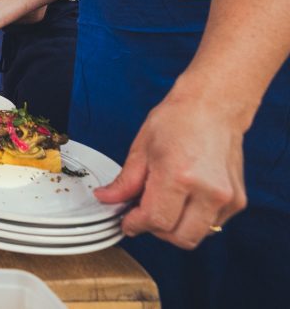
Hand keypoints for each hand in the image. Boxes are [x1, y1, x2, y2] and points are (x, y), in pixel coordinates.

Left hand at [94, 91, 247, 248]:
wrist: (213, 107)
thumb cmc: (178, 120)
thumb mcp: (141, 148)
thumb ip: (125, 182)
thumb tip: (106, 199)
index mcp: (180, 176)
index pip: (156, 221)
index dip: (136, 224)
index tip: (127, 220)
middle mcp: (208, 191)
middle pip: (179, 237)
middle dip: (157, 230)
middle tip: (143, 213)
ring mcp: (227, 198)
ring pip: (197, 235)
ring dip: (176, 228)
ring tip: (164, 203)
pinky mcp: (237, 201)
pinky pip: (212, 225)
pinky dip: (194, 220)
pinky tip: (184, 199)